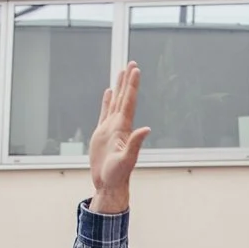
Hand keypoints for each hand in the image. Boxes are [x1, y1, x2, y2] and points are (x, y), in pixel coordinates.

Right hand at [89, 63, 150, 213]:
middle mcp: (119, 125)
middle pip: (123, 97)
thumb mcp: (127, 160)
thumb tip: (146, 129)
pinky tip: (109, 92)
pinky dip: (107, 101)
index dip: (132, 85)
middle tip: (131, 63)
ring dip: (119, 87)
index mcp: (124, 128)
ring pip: (115, 102)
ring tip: (121, 72)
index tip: (135, 69)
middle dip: (127, 80)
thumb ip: (135, 144)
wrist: (108, 184)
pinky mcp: (102, 133)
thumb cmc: (117, 175)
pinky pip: (105, 112)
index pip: (128, 101)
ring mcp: (111, 128)